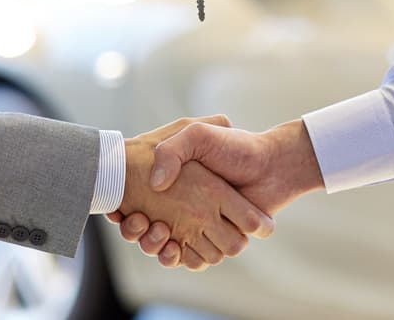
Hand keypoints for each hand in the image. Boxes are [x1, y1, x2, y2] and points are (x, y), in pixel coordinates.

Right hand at [115, 117, 274, 270]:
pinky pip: (189, 259)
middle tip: (135, 220)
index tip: (119, 207)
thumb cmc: (237, 148)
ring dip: (152, 243)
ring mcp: (199, 226)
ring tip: (156, 229)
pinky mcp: (214, 242)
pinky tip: (171, 245)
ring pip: (163, 247)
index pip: (135, 203)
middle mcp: (185, 207)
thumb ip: (172, 151)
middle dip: (135, 230)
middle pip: (144, 229)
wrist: (273, 165)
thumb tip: (155, 185)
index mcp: (177, 184)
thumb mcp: (197, 135)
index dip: (123, 210)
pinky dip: (176, 256)